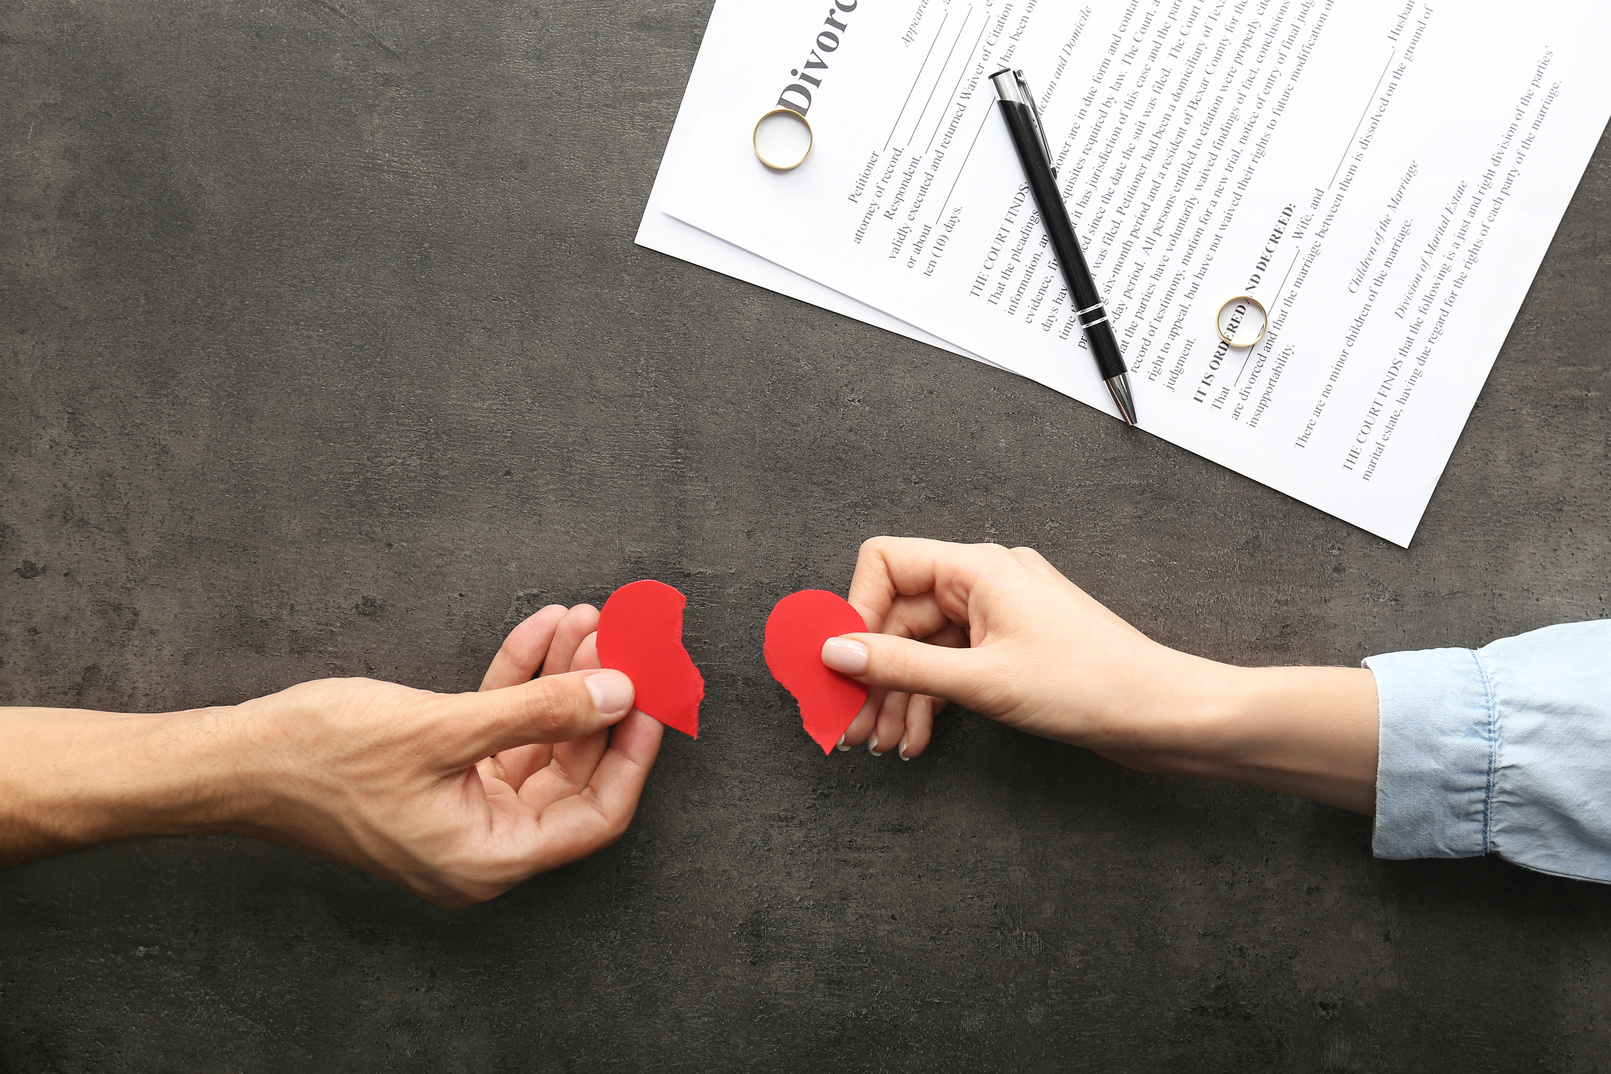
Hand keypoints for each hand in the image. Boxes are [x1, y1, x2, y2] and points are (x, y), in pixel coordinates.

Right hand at [232, 604, 662, 904]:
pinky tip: (541, 629)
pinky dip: (518, 679)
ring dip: (561, 679)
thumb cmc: (321, 759)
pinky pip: (498, 725)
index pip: (596, 815)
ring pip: (538, 739)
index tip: (652, 697)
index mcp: (489, 857)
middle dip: (596, 699)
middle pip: (571, 771)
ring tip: (585, 620)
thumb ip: (540, 713)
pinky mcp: (439, 771)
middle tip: (621, 641)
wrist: (231, 758)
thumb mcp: (443, 729)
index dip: (631, 754)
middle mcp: (482, 841)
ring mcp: (460, 805)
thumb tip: (618, 694)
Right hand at [822, 537, 1376, 811]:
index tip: (836, 663)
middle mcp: (984, 581)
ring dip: (895, 695)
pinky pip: (950, 666)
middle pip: (898, 614)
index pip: (886, 563)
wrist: (1162, 714)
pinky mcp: (1009, 648)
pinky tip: (915, 738)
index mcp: (978, 567)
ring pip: (921, 647)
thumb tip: (835, 652)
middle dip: (870, 670)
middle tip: (845, 722)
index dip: (853, 611)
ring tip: (878, 743)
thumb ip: (900, 666)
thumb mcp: (981, 680)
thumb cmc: (1090, 685)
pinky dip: (929, 700)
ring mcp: (998, 615)